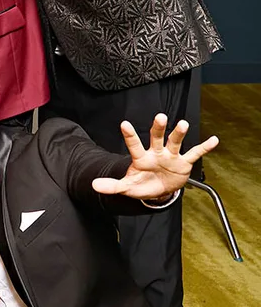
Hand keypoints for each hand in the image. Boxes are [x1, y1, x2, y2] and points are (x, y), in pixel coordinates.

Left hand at [92, 114, 218, 199]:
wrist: (159, 190)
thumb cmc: (142, 184)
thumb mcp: (127, 187)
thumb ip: (112, 186)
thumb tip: (93, 185)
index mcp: (141, 158)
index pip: (134, 145)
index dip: (129, 135)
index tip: (123, 124)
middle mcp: (156, 152)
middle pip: (156, 138)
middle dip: (158, 128)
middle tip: (160, 117)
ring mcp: (170, 156)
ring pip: (175, 142)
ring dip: (179, 134)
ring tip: (183, 124)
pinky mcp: (184, 163)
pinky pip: (195, 154)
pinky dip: (204, 147)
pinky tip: (213, 140)